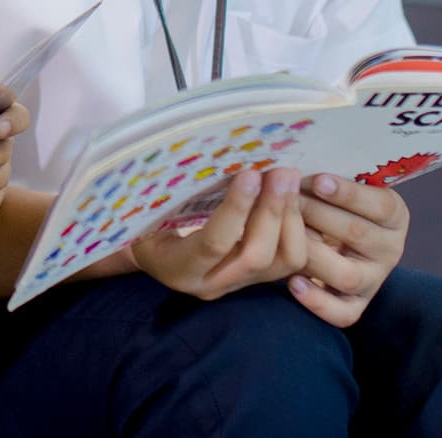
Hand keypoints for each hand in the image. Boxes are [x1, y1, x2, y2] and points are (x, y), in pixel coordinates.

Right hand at [130, 167, 307, 298]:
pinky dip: (297, 226)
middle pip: (256, 256)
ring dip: (290, 217)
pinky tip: (293, 196)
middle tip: (280, 171)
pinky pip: (291, 259)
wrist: (150, 253)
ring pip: (282, 262)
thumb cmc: (143, 222)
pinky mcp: (258, 279)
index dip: (236, 208)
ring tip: (288, 179)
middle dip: (272, 211)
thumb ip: (176, 192)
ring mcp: (238, 285)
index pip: (213, 243)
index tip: (250, 173)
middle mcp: (210, 284)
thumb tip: (216, 156)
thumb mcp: (149, 209)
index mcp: (177, 268)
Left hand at [290, 174, 408, 327]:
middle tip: (283, 199)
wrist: (336, 243)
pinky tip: (292, 282)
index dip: (348, 193)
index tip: (318, 179)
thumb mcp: (337, 187)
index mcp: (393, 215)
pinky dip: (318, 301)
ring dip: (310, 253)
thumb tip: (292, 158)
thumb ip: (325, 177)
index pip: (380, 204)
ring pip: (345, 274)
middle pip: (356, 234)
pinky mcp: (355, 306)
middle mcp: (390, 249)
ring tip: (281, 236)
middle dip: (315, 214)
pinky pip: (343, 314)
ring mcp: (372, 280)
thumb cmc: (329, 202)